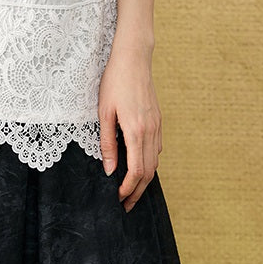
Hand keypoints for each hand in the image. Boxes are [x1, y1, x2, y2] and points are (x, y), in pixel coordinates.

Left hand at [98, 44, 161, 211]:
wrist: (133, 58)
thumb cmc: (115, 81)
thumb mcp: (104, 111)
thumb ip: (108, 142)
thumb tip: (109, 169)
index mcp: (136, 130)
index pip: (137, 170)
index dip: (128, 188)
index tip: (119, 198)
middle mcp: (150, 131)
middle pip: (149, 171)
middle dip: (138, 191)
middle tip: (126, 205)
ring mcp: (157, 125)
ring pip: (155, 161)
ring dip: (144, 179)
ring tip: (130, 189)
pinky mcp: (158, 120)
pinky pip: (156, 148)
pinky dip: (149, 162)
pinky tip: (138, 164)